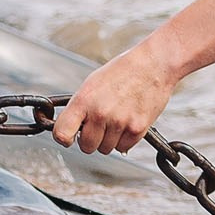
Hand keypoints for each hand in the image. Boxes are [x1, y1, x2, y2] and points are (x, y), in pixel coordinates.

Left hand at [53, 43, 179, 155]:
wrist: (152, 65)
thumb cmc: (122, 72)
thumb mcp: (92, 83)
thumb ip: (81, 107)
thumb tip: (73, 129)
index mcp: (84, 100)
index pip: (62, 133)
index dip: (63, 138)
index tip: (69, 136)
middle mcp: (100, 113)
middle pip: (86, 146)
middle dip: (90, 139)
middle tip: (98, 125)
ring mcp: (119, 123)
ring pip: (105, 149)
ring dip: (108, 140)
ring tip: (115, 119)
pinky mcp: (137, 130)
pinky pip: (123, 147)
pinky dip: (124, 140)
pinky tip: (127, 122)